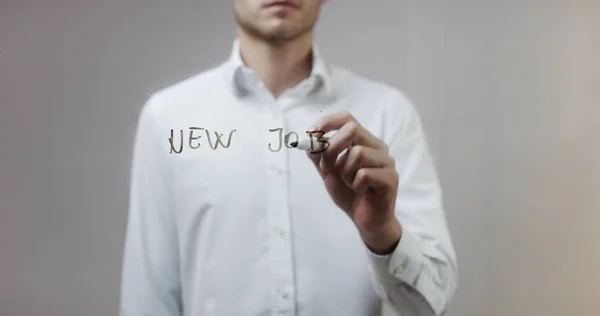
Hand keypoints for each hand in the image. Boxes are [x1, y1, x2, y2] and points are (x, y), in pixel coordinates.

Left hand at [306, 112, 401, 253]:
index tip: (311, 133)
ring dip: (345, 172)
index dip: (328, 122)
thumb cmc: (350, 194)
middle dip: (332, 148)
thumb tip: (307, 139)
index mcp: (363, 141)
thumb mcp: (328, 172)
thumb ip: (318, 156)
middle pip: (353, 129)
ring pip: (358, 152)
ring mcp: (387, 162)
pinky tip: (360, 191)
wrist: (366, 220)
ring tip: (350, 183)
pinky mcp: (391, 178)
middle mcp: (377, 147)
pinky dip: (355, 184)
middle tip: (326, 168)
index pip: (347, 119)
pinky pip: (365, 174)